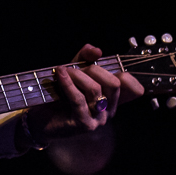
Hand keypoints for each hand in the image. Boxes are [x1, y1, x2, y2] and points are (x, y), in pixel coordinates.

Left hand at [25, 44, 143, 143]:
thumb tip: (96, 50)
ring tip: (63, 70)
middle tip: (76, 67)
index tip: (103, 65)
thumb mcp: (75, 72)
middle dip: (94, 69)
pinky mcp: (83, 124)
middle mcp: (109, 111)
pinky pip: (79, 99)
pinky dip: (68, 83)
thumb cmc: (59, 95)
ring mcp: (98, 120)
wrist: (40, 119)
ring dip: (77, 75)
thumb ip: (86, 58)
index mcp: (113, 100)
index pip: (135, 89)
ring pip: (95, 89)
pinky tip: (60, 74)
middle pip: (114, 83)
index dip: (126, 75)